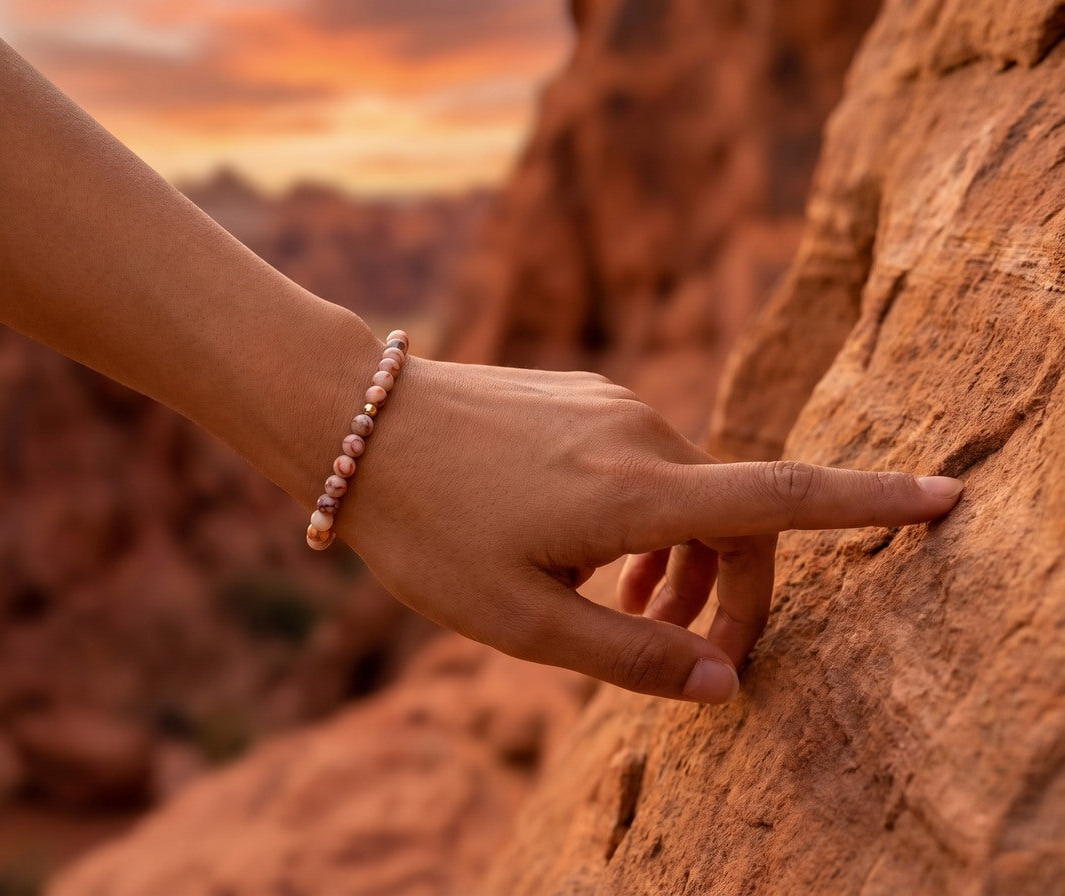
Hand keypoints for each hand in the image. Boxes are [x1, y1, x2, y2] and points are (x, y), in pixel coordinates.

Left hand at [335, 358, 962, 703]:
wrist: (358, 426)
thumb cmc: (431, 531)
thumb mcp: (521, 621)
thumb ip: (630, 656)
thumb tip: (724, 687)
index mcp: (636, 494)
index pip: (782, 497)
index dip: (871, 502)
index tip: (943, 495)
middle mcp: (640, 435)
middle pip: (739, 516)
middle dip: (734, 592)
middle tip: (690, 657)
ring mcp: (611, 405)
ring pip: (689, 490)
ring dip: (683, 557)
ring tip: (628, 605)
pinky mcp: (583, 395)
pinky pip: (644, 460)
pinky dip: (646, 514)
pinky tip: (587, 546)